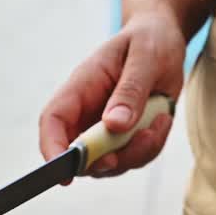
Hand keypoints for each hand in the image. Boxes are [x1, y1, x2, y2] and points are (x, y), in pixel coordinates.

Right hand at [38, 8, 184, 179]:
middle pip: (78, 154)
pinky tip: (163, 118)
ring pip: (109, 163)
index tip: (63, 174)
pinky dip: (152, 146)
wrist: (163, 39)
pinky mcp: (124, 138)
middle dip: (108, 160)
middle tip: (143, 139)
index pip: (53, 121)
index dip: (52, 148)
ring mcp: (104, 129)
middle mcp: (86, 113)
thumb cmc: (149, 40)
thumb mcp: (145, 56)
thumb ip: (130, 90)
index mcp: (80, 87)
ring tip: (161, 118)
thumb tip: (115, 125)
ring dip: (138, 151)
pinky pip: (134, 158)